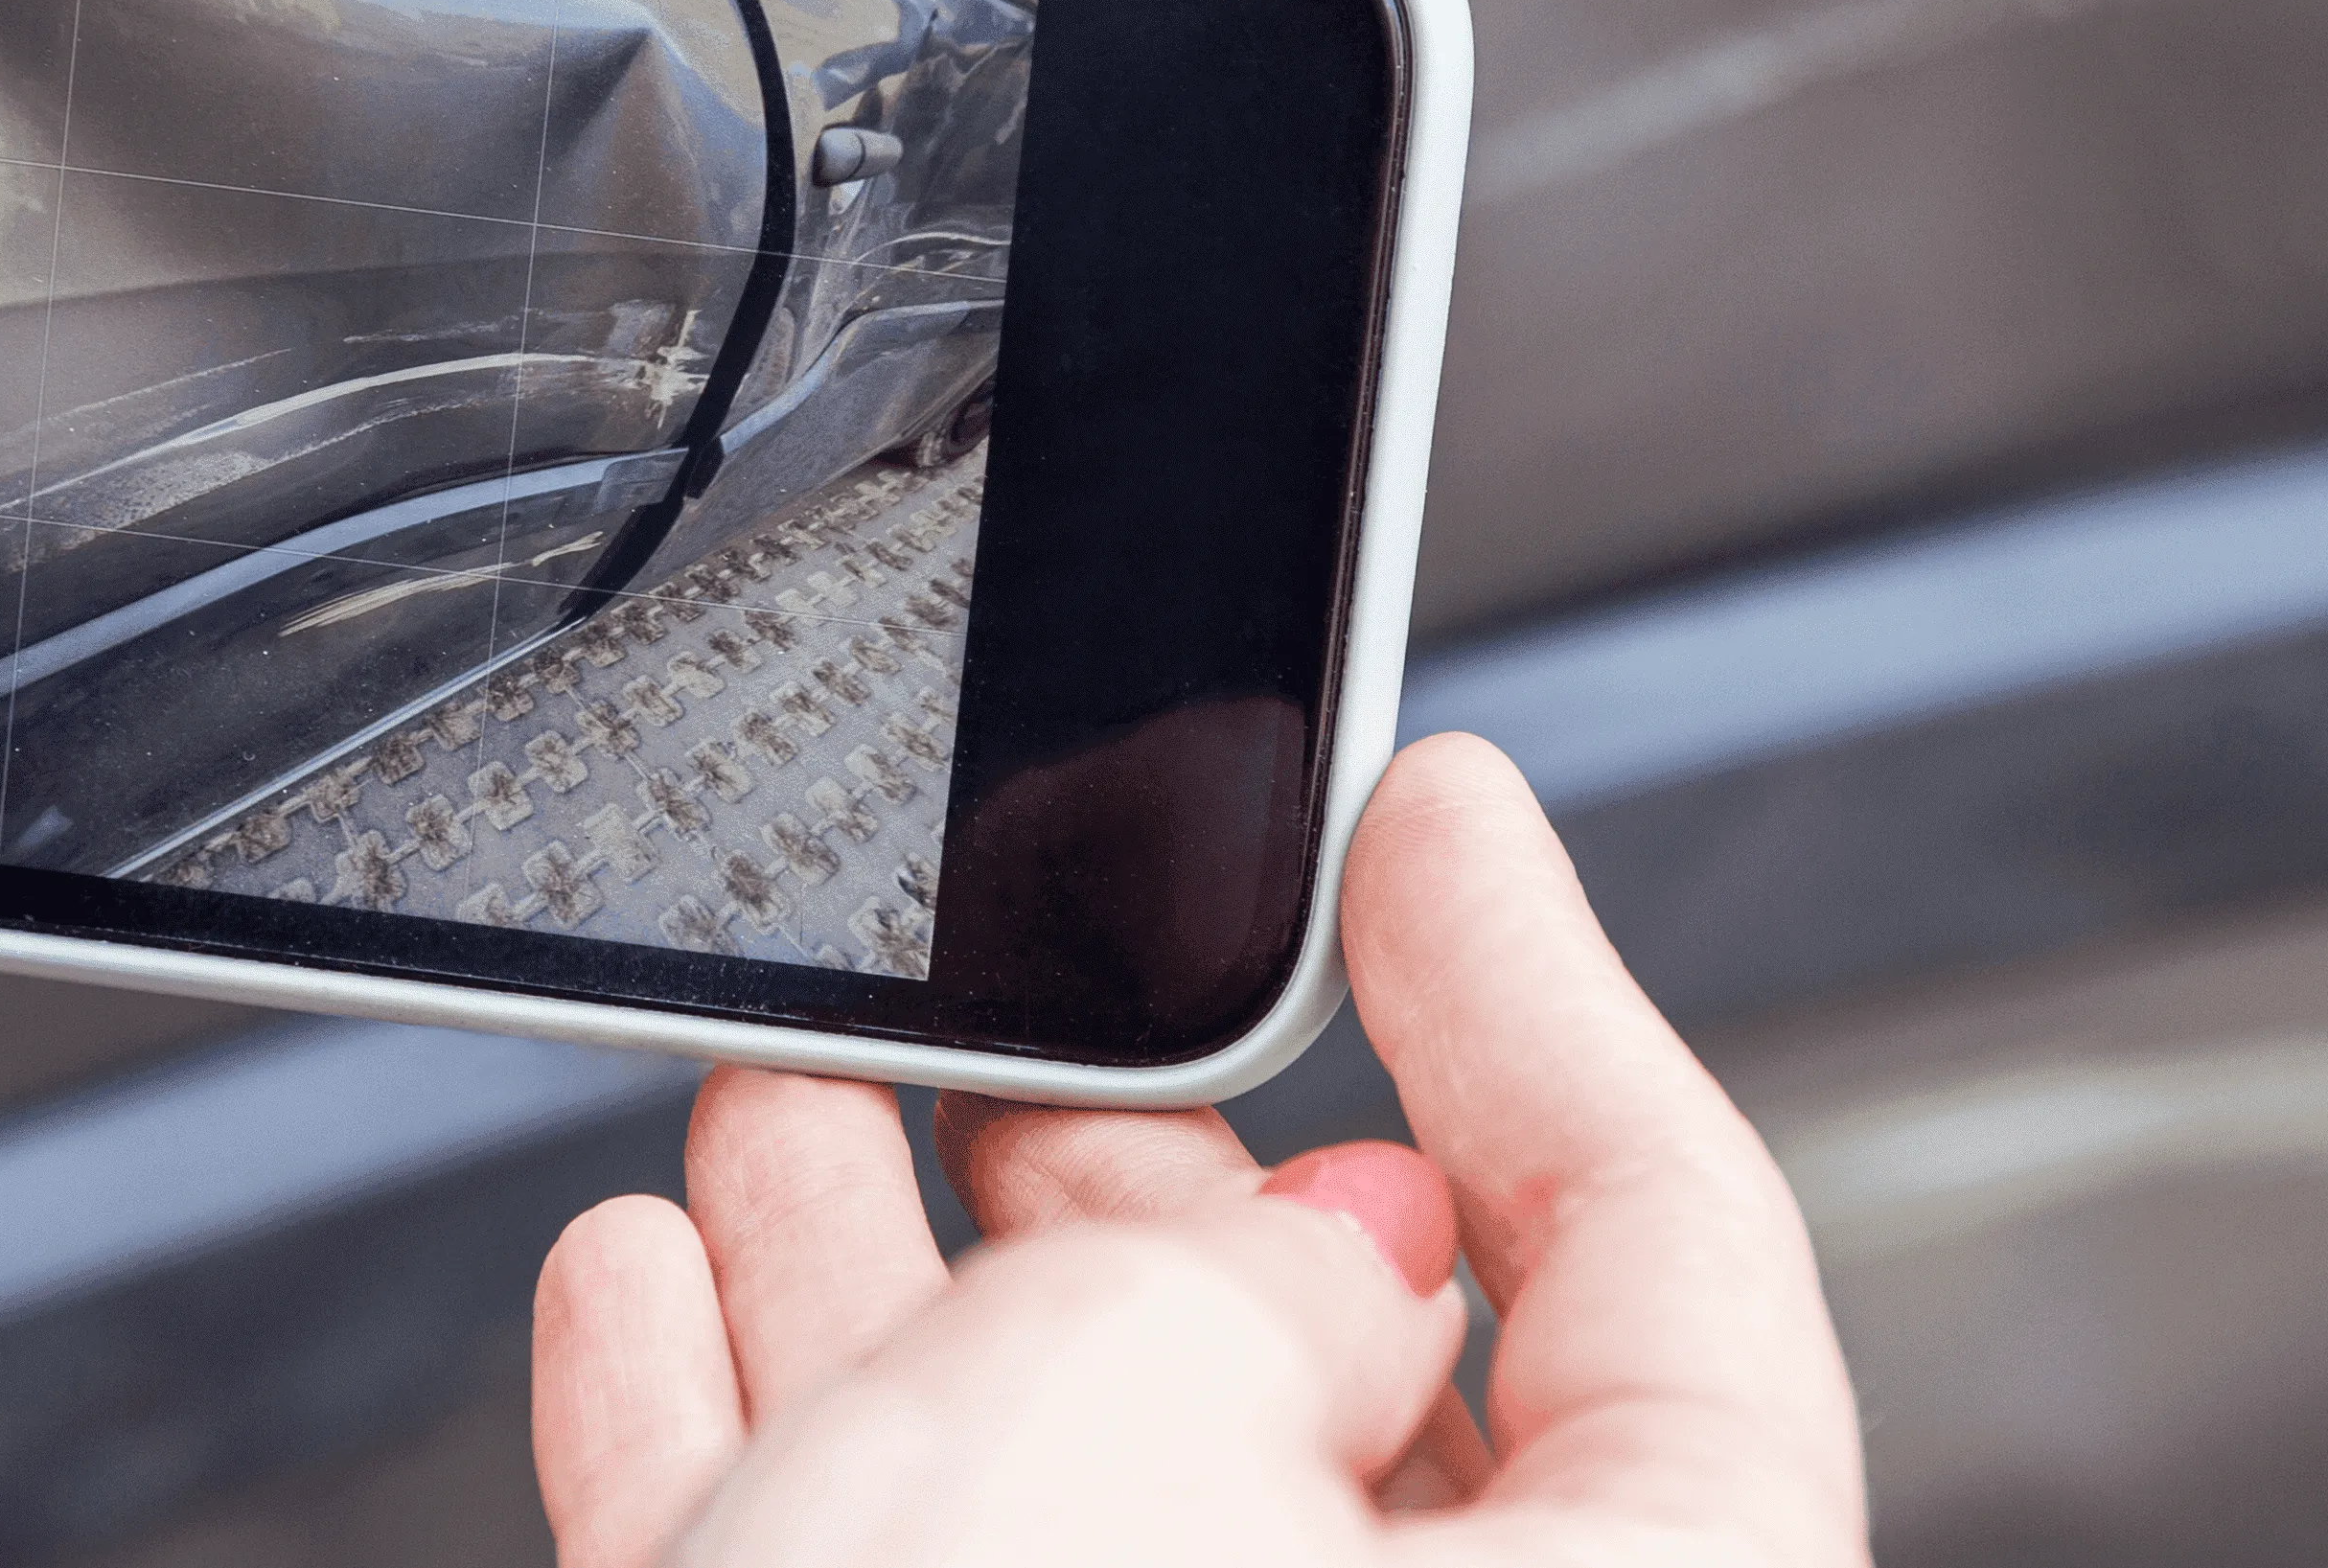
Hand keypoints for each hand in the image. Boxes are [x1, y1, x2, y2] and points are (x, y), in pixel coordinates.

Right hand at [528, 735, 1869, 1563]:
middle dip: (1139, 1158)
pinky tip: (646, 1299)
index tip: (1444, 828)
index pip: (1681, 1273)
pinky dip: (742, 1453)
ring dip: (893, 1282)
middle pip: (1334, 1395)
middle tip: (1047, 991)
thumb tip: (1308, 1265)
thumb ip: (1255, 1276)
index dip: (1548, 1002)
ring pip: (1054, 1508)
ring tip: (784, 1092)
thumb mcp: (1151, 1410)